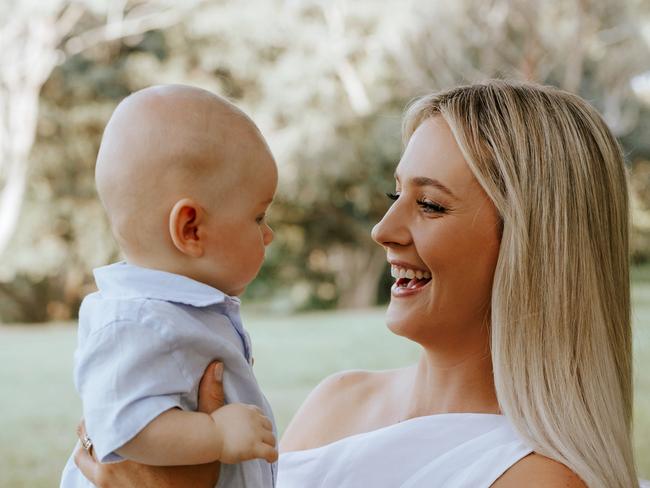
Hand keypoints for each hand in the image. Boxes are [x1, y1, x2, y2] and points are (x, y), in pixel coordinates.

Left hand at [74, 361, 224, 486]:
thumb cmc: (195, 476)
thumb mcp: (206, 437)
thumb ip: (210, 400)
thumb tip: (216, 364)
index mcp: (143, 428)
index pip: (118, 398)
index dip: (119, 390)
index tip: (125, 386)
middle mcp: (120, 444)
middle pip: (99, 414)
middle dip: (107, 407)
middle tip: (118, 403)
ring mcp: (106, 466)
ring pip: (87, 436)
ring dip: (95, 428)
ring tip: (109, 423)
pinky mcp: (102, 483)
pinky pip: (82, 459)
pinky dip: (87, 449)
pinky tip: (97, 446)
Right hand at [210, 403, 277, 463]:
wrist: (209, 435)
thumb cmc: (211, 427)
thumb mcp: (226, 413)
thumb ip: (237, 416)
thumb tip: (237, 422)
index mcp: (247, 410)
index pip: (260, 414)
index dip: (260, 423)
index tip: (256, 430)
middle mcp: (254, 419)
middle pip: (268, 425)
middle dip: (265, 433)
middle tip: (260, 442)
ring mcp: (256, 433)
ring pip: (271, 439)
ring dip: (269, 445)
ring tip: (265, 452)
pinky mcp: (255, 447)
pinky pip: (271, 452)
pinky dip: (272, 457)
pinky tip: (269, 460)